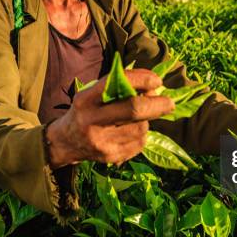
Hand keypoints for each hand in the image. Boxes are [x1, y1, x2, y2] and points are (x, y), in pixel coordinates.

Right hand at [46, 69, 174, 167]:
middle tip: (170, 102)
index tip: (157, 81)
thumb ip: (117, 87)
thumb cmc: (86, 111)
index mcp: (85, 100)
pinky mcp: (111, 157)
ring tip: (137, 118)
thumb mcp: (92, 94)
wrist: (65, 143)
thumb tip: (154, 87)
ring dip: (147, 120)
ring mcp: (101, 142)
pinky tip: (130, 132)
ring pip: (141, 127)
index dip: (142, 80)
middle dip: (158, 104)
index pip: (117, 84)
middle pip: (134, 110)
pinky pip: (140, 143)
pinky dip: (141, 134)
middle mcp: (91, 121)